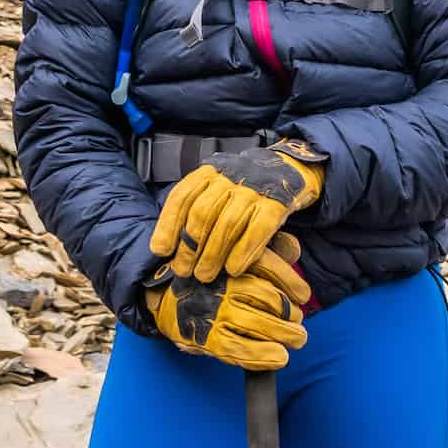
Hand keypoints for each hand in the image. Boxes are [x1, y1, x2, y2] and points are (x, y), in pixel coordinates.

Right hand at [144, 233, 311, 369]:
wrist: (165, 295)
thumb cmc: (211, 276)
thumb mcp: (234, 253)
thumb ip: (267, 249)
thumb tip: (294, 249)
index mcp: (230, 258)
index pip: (270, 266)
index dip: (292, 282)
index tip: (304, 295)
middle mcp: (224, 284)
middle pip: (270, 299)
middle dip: (291, 312)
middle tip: (298, 319)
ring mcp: (216, 312)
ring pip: (259, 325)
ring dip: (285, 334)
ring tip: (298, 337)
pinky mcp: (208, 338)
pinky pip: (241, 350)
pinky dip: (264, 356)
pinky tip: (280, 357)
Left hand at [149, 140, 325, 281]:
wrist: (287, 170)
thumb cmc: (242, 190)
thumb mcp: (217, 191)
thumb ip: (195, 211)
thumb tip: (166, 248)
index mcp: (209, 173)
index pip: (182, 196)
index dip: (168, 224)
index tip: (160, 250)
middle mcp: (229, 178)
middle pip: (203, 213)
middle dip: (189, 246)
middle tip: (182, 271)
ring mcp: (254, 190)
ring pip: (228, 223)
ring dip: (212, 254)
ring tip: (203, 276)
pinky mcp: (277, 204)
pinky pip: (258, 229)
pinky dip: (243, 251)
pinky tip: (233, 269)